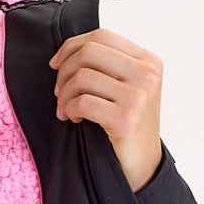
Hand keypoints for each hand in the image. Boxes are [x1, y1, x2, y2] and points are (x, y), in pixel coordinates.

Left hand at [49, 28, 163, 192]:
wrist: (142, 167)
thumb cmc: (126, 127)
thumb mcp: (125, 88)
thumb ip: (107, 66)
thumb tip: (68, 51)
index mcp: (147, 61)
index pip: (101, 36)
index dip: (71, 47)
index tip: (56, 65)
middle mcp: (146, 74)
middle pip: (89, 52)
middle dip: (64, 72)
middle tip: (59, 93)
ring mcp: (139, 96)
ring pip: (82, 77)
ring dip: (64, 95)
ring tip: (66, 110)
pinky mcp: (126, 118)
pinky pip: (82, 102)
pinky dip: (69, 110)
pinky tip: (73, 119)